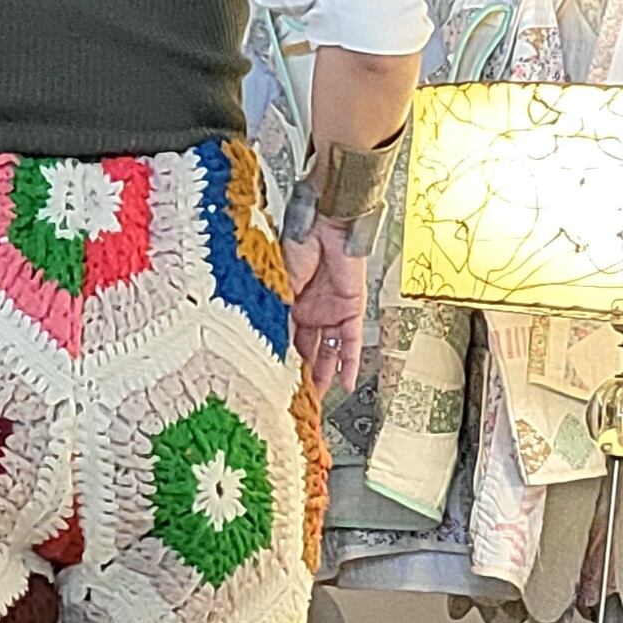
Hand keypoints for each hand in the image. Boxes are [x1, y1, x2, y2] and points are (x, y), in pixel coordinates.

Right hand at [284, 214, 368, 397]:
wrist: (327, 223)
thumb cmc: (299, 242)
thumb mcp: (280, 288)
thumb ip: (278, 318)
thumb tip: (271, 348)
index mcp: (286, 304)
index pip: (282, 340)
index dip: (279, 361)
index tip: (273, 383)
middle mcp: (308, 311)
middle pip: (304, 351)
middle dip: (300, 375)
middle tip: (295, 398)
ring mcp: (330, 312)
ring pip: (326, 352)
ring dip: (322, 375)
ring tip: (316, 398)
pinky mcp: (351, 311)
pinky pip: (350, 343)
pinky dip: (349, 364)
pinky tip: (346, 383)